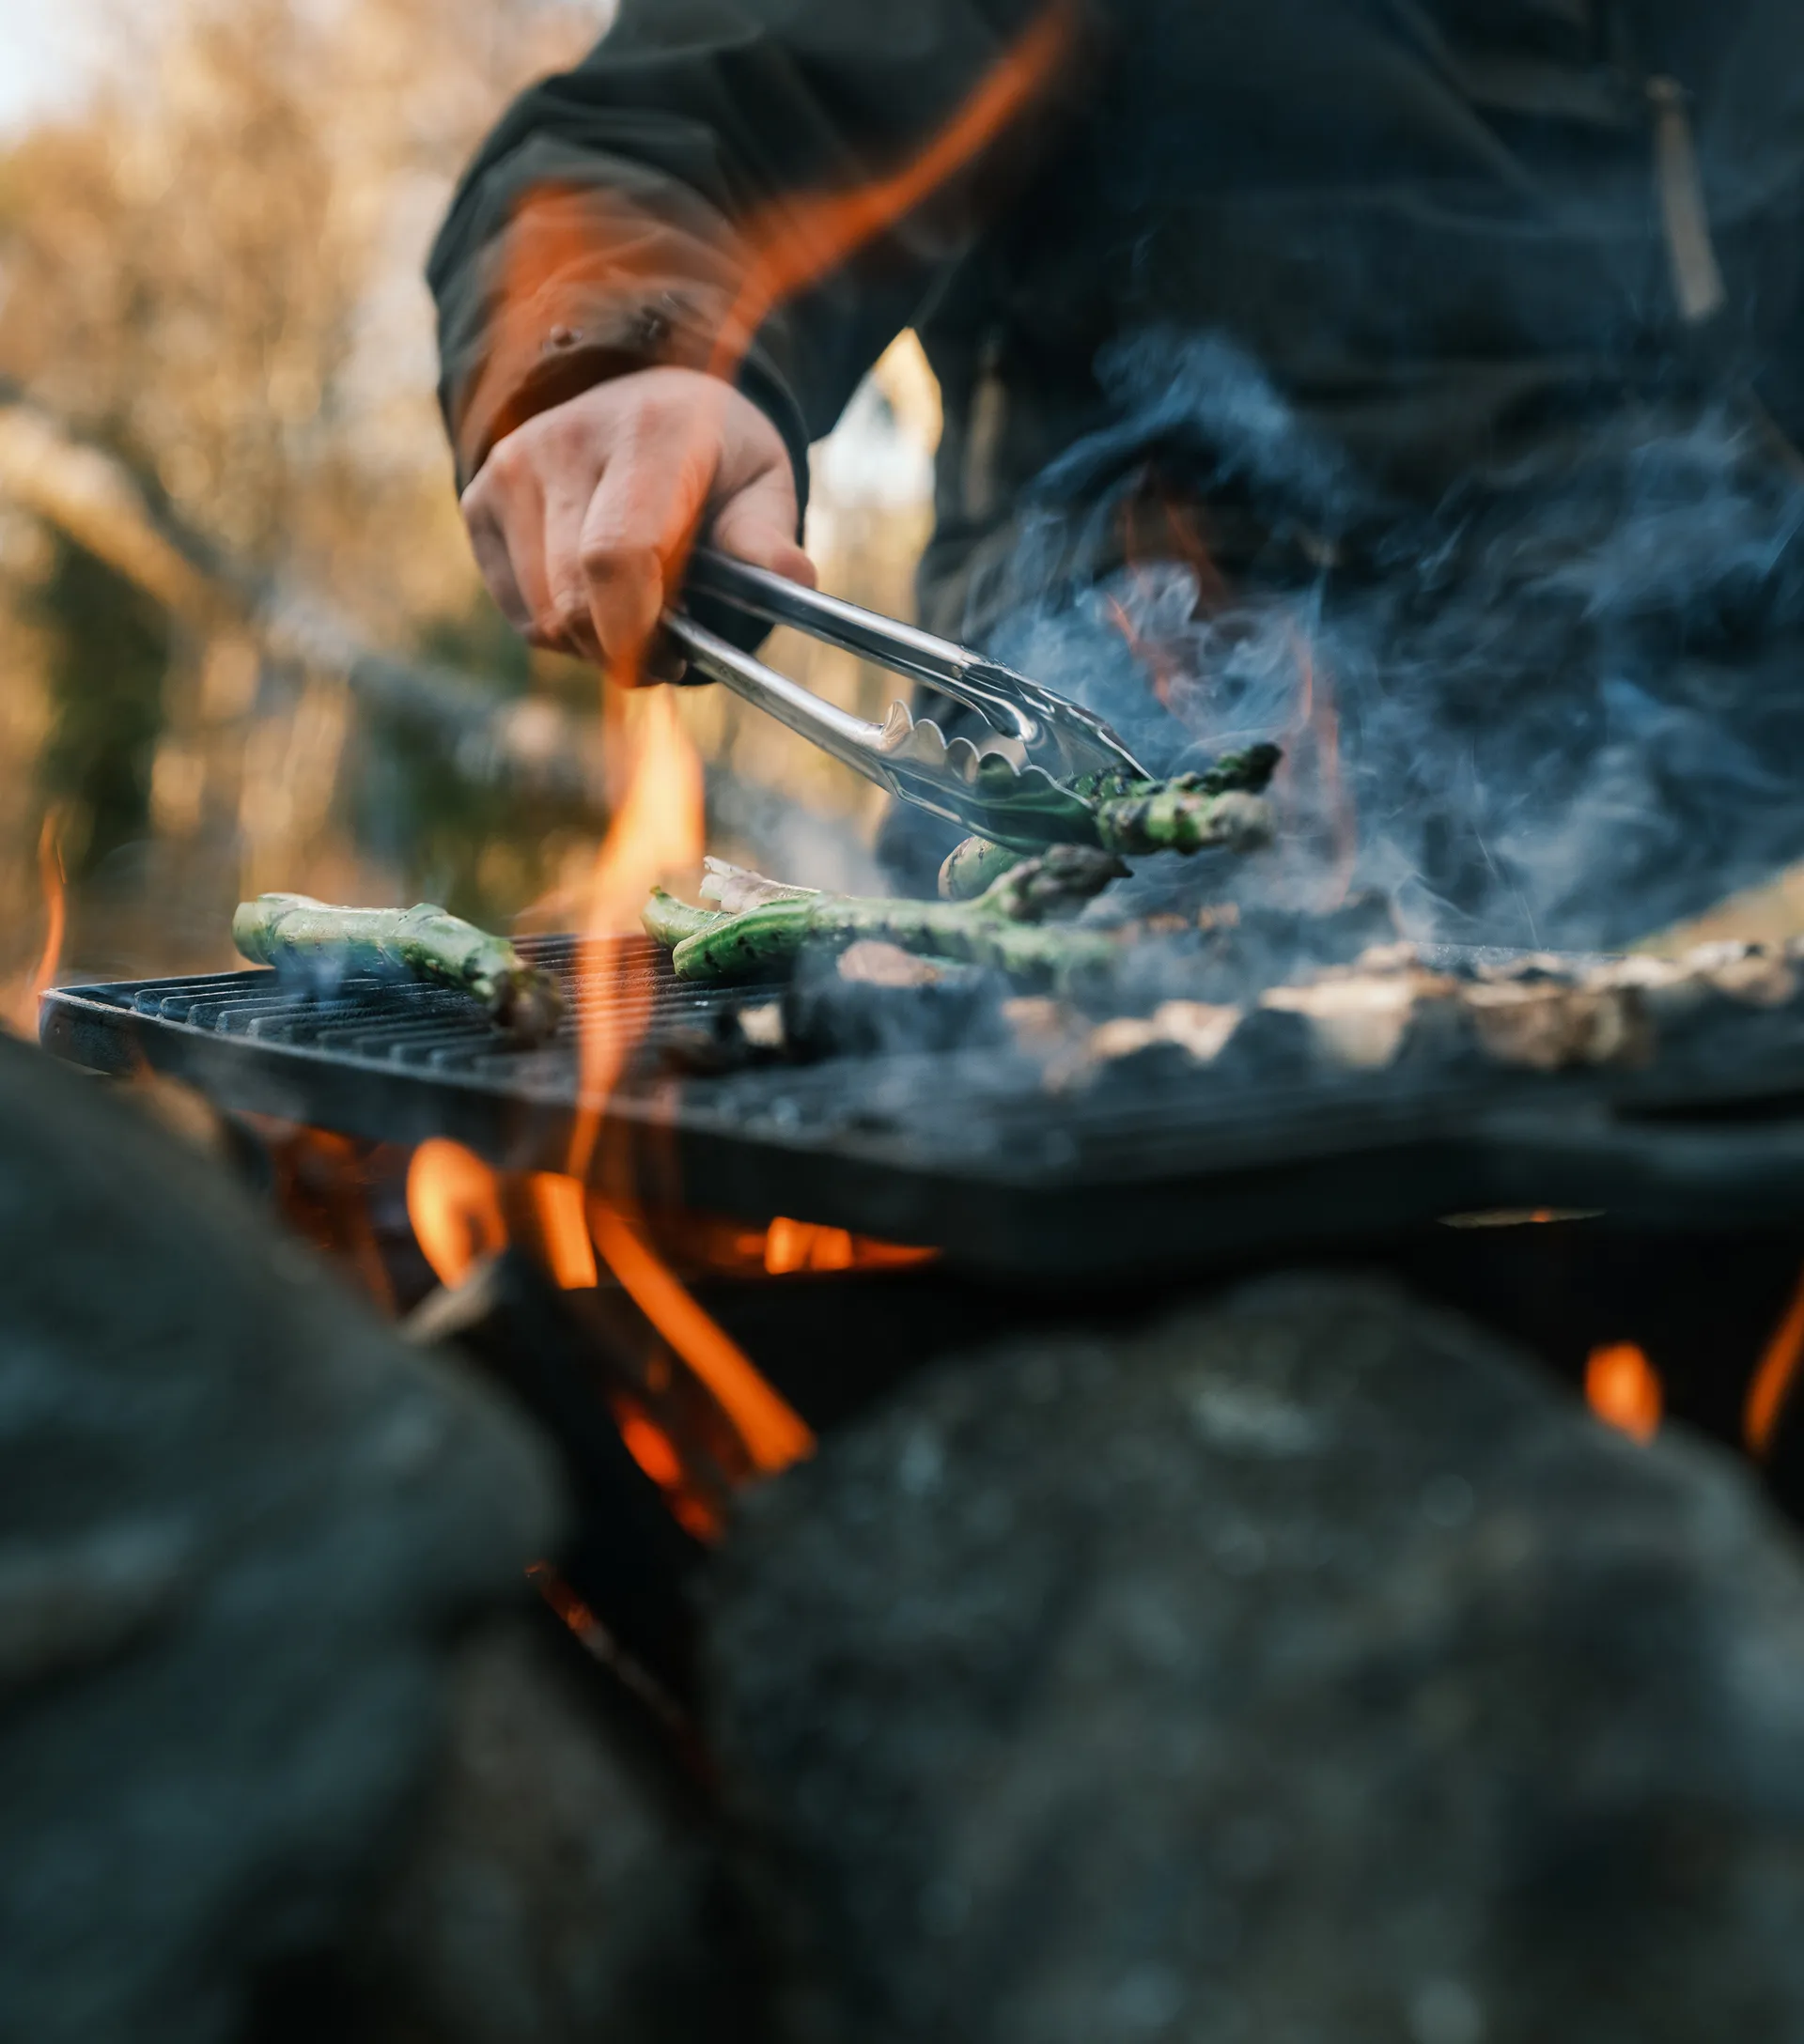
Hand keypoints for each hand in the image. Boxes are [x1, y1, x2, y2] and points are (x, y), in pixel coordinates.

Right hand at [461, 366, 815, 680]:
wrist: (644, 397)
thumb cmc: (715, 456)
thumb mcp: (762, 484)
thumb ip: (765, 536)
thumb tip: (795, 580)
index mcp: (645, 434)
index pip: (614, 557)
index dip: (634, 631)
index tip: (671, 662)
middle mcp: (564, 442)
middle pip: (573, 599)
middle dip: (622, 651)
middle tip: (667, 653)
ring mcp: (512, 467)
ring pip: (544, 617)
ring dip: (594, 644)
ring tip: (637, 615)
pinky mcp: (480, 497)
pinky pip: (519, 611)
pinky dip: (560, 628)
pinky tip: (595, 596)